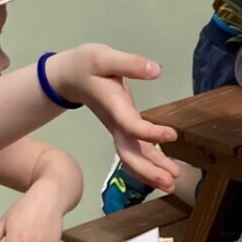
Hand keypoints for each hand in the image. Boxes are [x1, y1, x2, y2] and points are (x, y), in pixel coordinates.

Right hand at [45, 46, 180, 190]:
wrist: (69, 76)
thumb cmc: (85, 65)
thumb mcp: (105, 57)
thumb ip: (130, 64)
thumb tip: (155, 70)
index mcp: (113, 107)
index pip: (131, 126)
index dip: (150, 133)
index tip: (173, 135)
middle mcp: (115, 124)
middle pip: (129, 154)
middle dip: (148, 170)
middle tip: (170, 182)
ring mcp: (118, 129)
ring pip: (132, 157)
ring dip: (151, 173)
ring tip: (172, 184)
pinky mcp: (122, 128)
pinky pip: (136, 151)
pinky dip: (150, 163)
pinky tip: (166, 171)